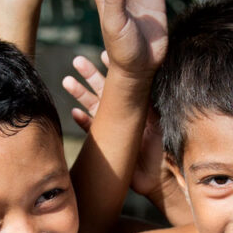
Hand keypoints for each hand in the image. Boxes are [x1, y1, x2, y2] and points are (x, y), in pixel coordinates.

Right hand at [66, 51, 170, 202]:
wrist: (160, 178)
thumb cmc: (165, 150)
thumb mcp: (159, 123)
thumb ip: (151, 106)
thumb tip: (146, 83)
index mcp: (138, 106)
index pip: (123, 82)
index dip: (113, 69)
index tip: (102, 54)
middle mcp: (124, 114)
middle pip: (104, 89)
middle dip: (90, 75)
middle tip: (77, 61)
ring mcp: (114, 128)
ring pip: (93, 106)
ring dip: (80, 94)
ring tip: (67, 80)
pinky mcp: (107, 143)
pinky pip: (91, 129)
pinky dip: (82, 120)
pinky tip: (74, 112)